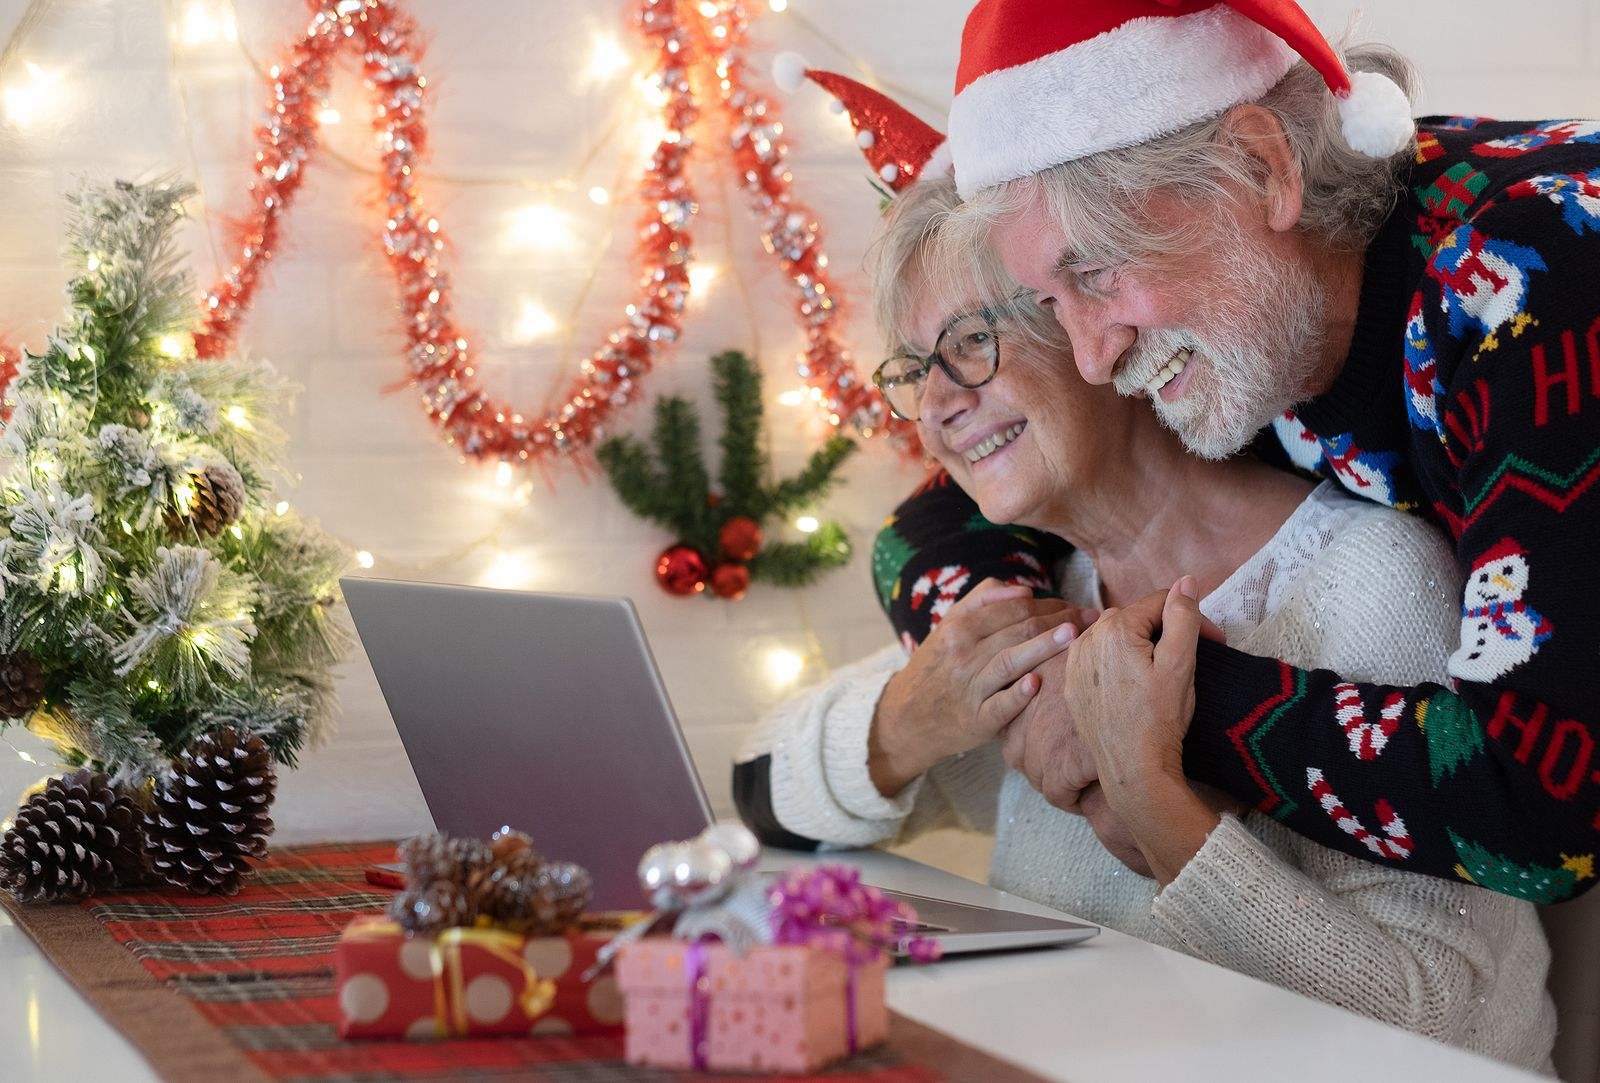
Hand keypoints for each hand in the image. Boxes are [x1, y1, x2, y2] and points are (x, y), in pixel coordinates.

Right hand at [869, 580, 1090, 796]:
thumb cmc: (939, 668)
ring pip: (1010, 661)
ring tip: (1074, 635)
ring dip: (1044, 647)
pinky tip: (1037, 684)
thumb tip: (1023, 590)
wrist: (907, 716)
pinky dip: (1017, 695)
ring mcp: (969, 687)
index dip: (1049, 603)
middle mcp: (962, 653)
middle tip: (1091, 618)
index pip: (1013, 608)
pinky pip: (999, 706)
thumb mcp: (948, 627)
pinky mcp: (975, 720)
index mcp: (959, 627)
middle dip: (1059, 620)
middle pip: (1018, 630)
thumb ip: (982, 600)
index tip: (1077, 605)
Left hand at [1066, 578, 1219, 884]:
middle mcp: (1087, 638)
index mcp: (1115, 627)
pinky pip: (1097, 659)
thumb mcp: (1181, 664)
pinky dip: (1117, 663)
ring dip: (1140, 645)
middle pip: (1136, 619)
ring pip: (1116, 637)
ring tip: (1164, 672)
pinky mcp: (1070, 684)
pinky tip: (1134, 684)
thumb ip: (1183, 616)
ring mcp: (1074, 662)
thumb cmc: (1160, 718)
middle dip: (1166, 630)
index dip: (1191, 618)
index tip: (1215, 642)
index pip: (1160, 602)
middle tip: (1193, 657)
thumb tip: (1185, 582)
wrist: (1132, 768)